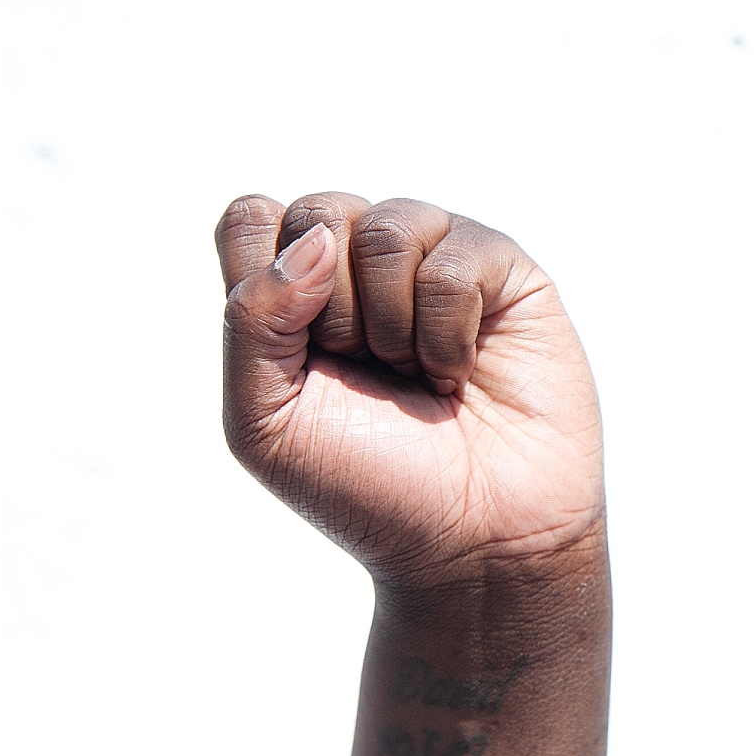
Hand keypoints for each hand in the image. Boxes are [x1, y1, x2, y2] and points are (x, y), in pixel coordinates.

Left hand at [215, 193, 604, 593]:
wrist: (474, 544)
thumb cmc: (367, 487)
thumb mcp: (264, 421)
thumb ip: (250, 320)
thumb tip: (313, 236)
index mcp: (295, 294)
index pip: (251, 216)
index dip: (263, 279)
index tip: (300, 358)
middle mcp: (365, 265)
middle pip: (316, 210)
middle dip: (331, 311)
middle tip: (367, 373)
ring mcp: (437, 259)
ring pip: (385, 227)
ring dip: (392, 326)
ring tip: (416, 377)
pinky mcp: (505, 272)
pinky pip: (455, 261)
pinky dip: (446, 334)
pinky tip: (459, 374)